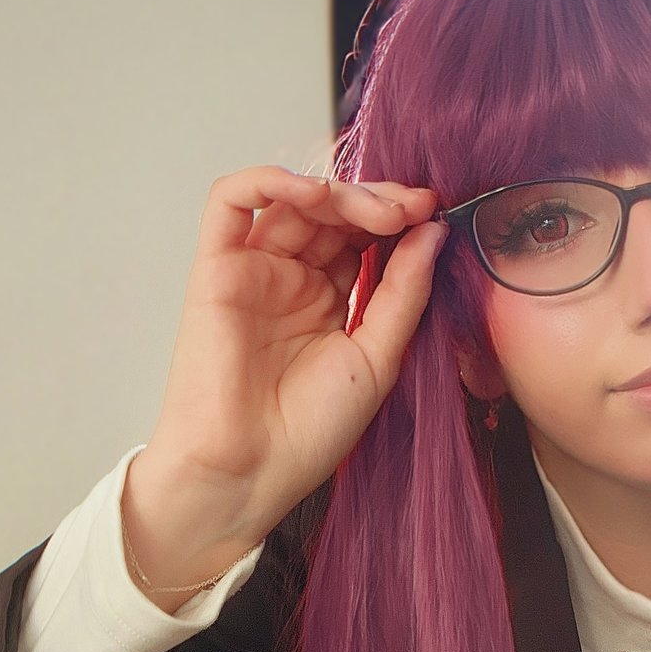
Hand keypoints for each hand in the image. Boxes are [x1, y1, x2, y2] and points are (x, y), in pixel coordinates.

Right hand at [142, 164, 447, 544]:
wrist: (251, 470)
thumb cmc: (310, 431)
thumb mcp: (379, 357)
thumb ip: (404, 292)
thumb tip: (433, 230)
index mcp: (330, 302)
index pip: (364, 237)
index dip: (398, 218)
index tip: (434, 213)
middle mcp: (292, 280)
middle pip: (334, 213)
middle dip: (377, 201)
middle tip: (413, 208)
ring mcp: (255, 271)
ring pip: (293, 200)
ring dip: (340, 192)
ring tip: (379, 212)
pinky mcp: (216, 267)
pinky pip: (231, 202)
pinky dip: (268, 181)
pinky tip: (314, 193)